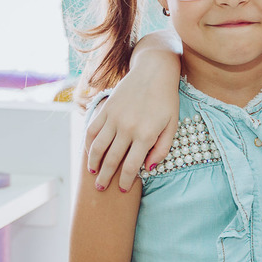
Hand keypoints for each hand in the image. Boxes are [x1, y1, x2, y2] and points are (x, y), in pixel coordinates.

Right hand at [85, 52, 180, 191]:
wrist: (154, 72)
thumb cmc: (167, 100)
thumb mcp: (172, 125)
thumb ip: (162, 149)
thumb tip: (148, 168)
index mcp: (146, 135)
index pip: (131, 166)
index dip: (124, 181)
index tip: (122, 189)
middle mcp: (128, 128)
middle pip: (112, 160)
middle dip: (106, 178)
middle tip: (102, 189)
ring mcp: (114, 118)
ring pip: (98, 147)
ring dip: (93, 163)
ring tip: (93, 174)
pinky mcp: (106, 109)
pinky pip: (92, 130)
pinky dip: (88, 144)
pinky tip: (90, 153)